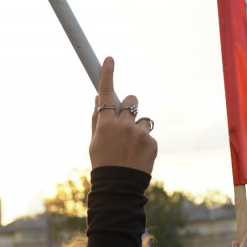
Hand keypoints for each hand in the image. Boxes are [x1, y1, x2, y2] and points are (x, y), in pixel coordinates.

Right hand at [89, 57, 156, 173]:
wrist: (119, 186)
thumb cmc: (103, 163)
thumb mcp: (95, 142)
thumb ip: (97, 119)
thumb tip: (98, 98)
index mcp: (105, 124)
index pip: (106, 94)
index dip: (107, 74)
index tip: (108, 60)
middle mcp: (122, 125)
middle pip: (131, 100)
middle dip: (129, 106)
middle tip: (125, 120)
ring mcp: (138, 134)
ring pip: (142, 119)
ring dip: (137, 128)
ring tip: (131, 147)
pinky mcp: (151, 142)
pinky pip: (148, 135)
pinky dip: (144, 143)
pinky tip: (137, 156)